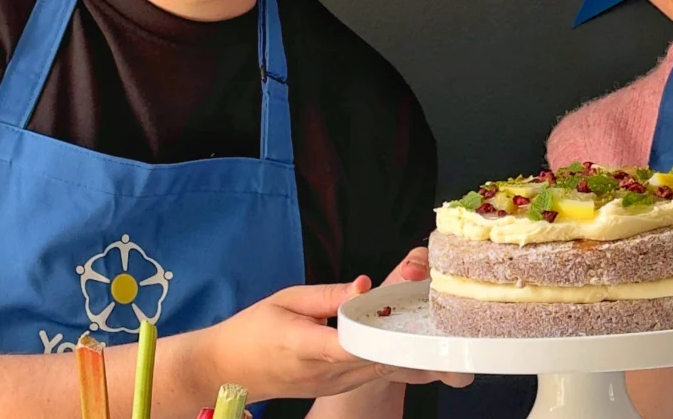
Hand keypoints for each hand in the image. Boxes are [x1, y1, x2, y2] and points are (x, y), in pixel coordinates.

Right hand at [210, 250, 470, 403]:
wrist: (228, 370)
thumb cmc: (253, 329)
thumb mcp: (285, 300)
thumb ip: (327, 295)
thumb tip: (364, 285)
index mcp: (304, 346)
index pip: (348, 344)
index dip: (379, 332)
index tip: (409, 314)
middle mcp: (323, 373)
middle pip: (376, 357)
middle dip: (410, 337)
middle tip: (444, 317)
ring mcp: (332, 385)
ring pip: (381, 369)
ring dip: (408, 350)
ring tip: (442, 327)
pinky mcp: (338, 388)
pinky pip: (374, 373)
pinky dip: (396, 359)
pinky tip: (419, 344)